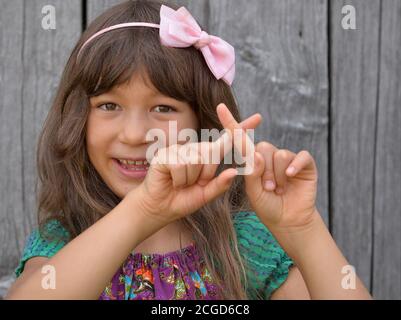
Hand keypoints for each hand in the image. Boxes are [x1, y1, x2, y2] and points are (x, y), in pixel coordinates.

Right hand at [131, 112, 261, 226]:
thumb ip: (220, 185)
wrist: (159, 208)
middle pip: (211, 153)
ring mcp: (179, 150)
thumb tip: (234, 172)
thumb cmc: (181, 200)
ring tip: (180, 183)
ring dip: (190, 179)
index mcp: (206, 157)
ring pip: (196, 160)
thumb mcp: (205, 195)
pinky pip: (182, 165)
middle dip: (205, 174)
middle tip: (192, 183)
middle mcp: (194, 149)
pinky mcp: (166, 154)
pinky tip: (172, 181)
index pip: (226, 141)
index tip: (259, 118)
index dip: (240, 129)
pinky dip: (179, 179)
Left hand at [216, 103, 318, 231]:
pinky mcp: (304, 164)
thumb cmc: (268, 206)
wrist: (288, 221)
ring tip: (278, 190)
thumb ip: (253, 173)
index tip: (220, 107)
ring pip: (279, 154)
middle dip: (264, 171)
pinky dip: (295, 166)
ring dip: (277, 176)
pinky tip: (291, 176)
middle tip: (268, 189)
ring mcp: (286, 159)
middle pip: (262, 147)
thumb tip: (258, 153)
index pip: (240, 140)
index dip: (231, 124)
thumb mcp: (254, 192)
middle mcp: (268, 156)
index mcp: (253, 161)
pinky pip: (300, 156)